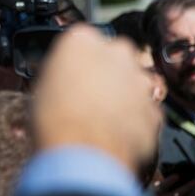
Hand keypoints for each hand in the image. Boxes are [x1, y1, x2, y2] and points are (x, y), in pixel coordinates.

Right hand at [34, 25, 160, 173]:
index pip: (79, 42)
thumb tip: (59, 82)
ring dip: (120, 94)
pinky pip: (143, 109)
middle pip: (112, 57)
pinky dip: (132, 118)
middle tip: (84, 96)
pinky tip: (112, 133)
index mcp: (81, 39)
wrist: (82, 156)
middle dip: (103, 73)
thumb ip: (57, 76)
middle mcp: (116, 51)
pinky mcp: (155, 107)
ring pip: (132, 81)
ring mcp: (140, 79)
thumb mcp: (39, 90)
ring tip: (98, 119)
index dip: (73, 62)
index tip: (68, 76)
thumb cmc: (55, 122)